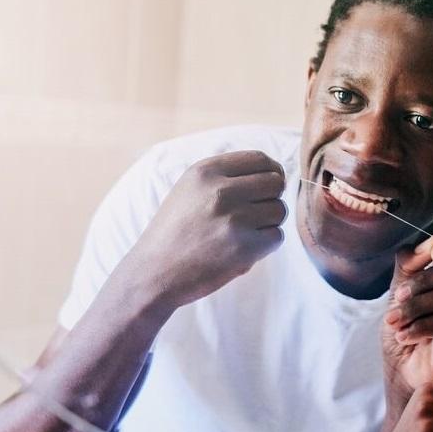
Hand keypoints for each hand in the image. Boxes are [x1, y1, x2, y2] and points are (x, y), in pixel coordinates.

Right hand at [132, 151, 286, 307]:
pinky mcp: (244, 249)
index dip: (271, 171)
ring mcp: (234, 220)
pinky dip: (265, 245)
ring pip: (279, 210)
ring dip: (268, 223)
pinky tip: (243, 249)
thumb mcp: (189, 189)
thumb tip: (272, 172)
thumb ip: (225, 176)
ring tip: (243, 233)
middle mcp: (220, 191)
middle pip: (275, 183)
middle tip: (254, 213)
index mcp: (205, 172)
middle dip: (270, 197)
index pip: (259, 159)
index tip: (268, 184)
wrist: (153, 272)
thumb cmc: (174, 231)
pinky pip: (277, 236)